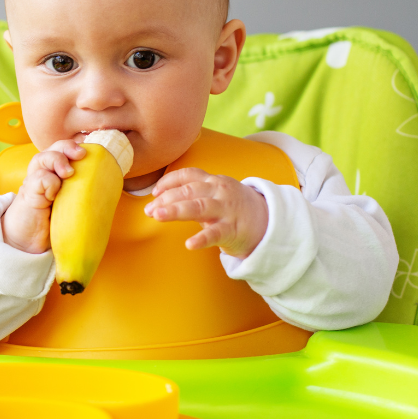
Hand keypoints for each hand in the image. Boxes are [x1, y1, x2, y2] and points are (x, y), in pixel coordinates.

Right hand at [1, 140, 86, 253]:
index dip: (76, 146)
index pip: (65, 150)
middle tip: (81, 155)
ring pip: (42, 158)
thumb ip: (83, 193)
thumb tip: (110, 190)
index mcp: (56, 172)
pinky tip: (54, 193)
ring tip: (68, 173)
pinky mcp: (28, 194)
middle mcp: (44, 173)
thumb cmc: (53, 223)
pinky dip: (48, 181)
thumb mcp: (72, 204)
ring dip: (57, 160)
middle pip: (54, 148)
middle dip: (68, 147)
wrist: (30, 242)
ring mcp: (34, 182)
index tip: (91, 150)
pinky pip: (38, 178)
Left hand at [143, 168, 268, 257]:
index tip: (155, 192)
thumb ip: (193, 193)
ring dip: (176, 210)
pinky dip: (202, 239)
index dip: (169, 181)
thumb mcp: (217, 193)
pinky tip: (189, 244)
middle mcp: (219, 192)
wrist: (268, 221)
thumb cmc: (235, 208)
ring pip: (198, 207)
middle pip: (188, 191)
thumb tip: (161, 199)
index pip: (188, 175)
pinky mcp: (232, 230)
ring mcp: (226, 210)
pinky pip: (215, 234)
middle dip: (166, 199)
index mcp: (213, 182)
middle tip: (149, 210)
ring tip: (158, 216)